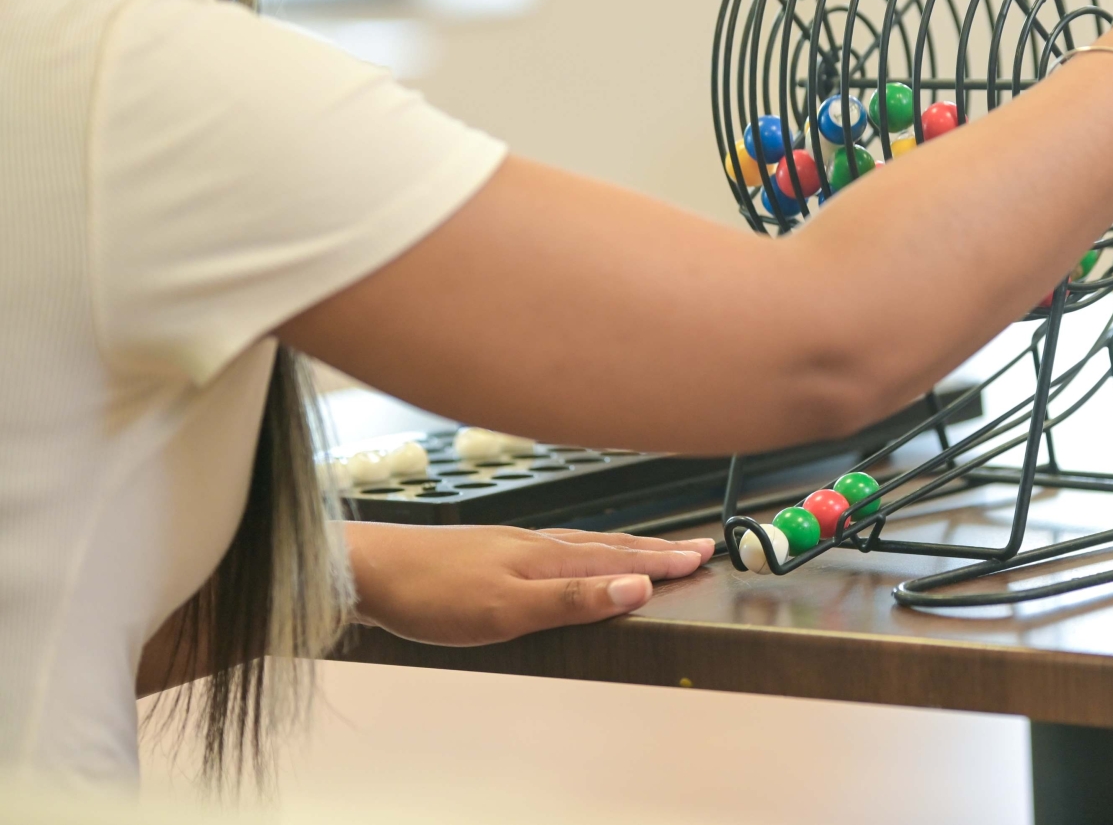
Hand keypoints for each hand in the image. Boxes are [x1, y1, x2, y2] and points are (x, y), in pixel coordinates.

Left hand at [344, 521, 712, 645]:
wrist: (366, 570)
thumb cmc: (429, 592)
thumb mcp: (506, 609)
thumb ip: (573, 599)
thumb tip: (636, 587)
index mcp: (547, 557)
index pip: (619, 559)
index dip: (662, 561)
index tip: (704, 557)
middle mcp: (536, 544)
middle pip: (609, 546)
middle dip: (656, 549)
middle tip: (697, 548)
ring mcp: (513, 545)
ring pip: (583, 545)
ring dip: (624, 548)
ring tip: (651, 550)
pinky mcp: (492, 553)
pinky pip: (557, 548)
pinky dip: (585, 552)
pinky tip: (574, 558)